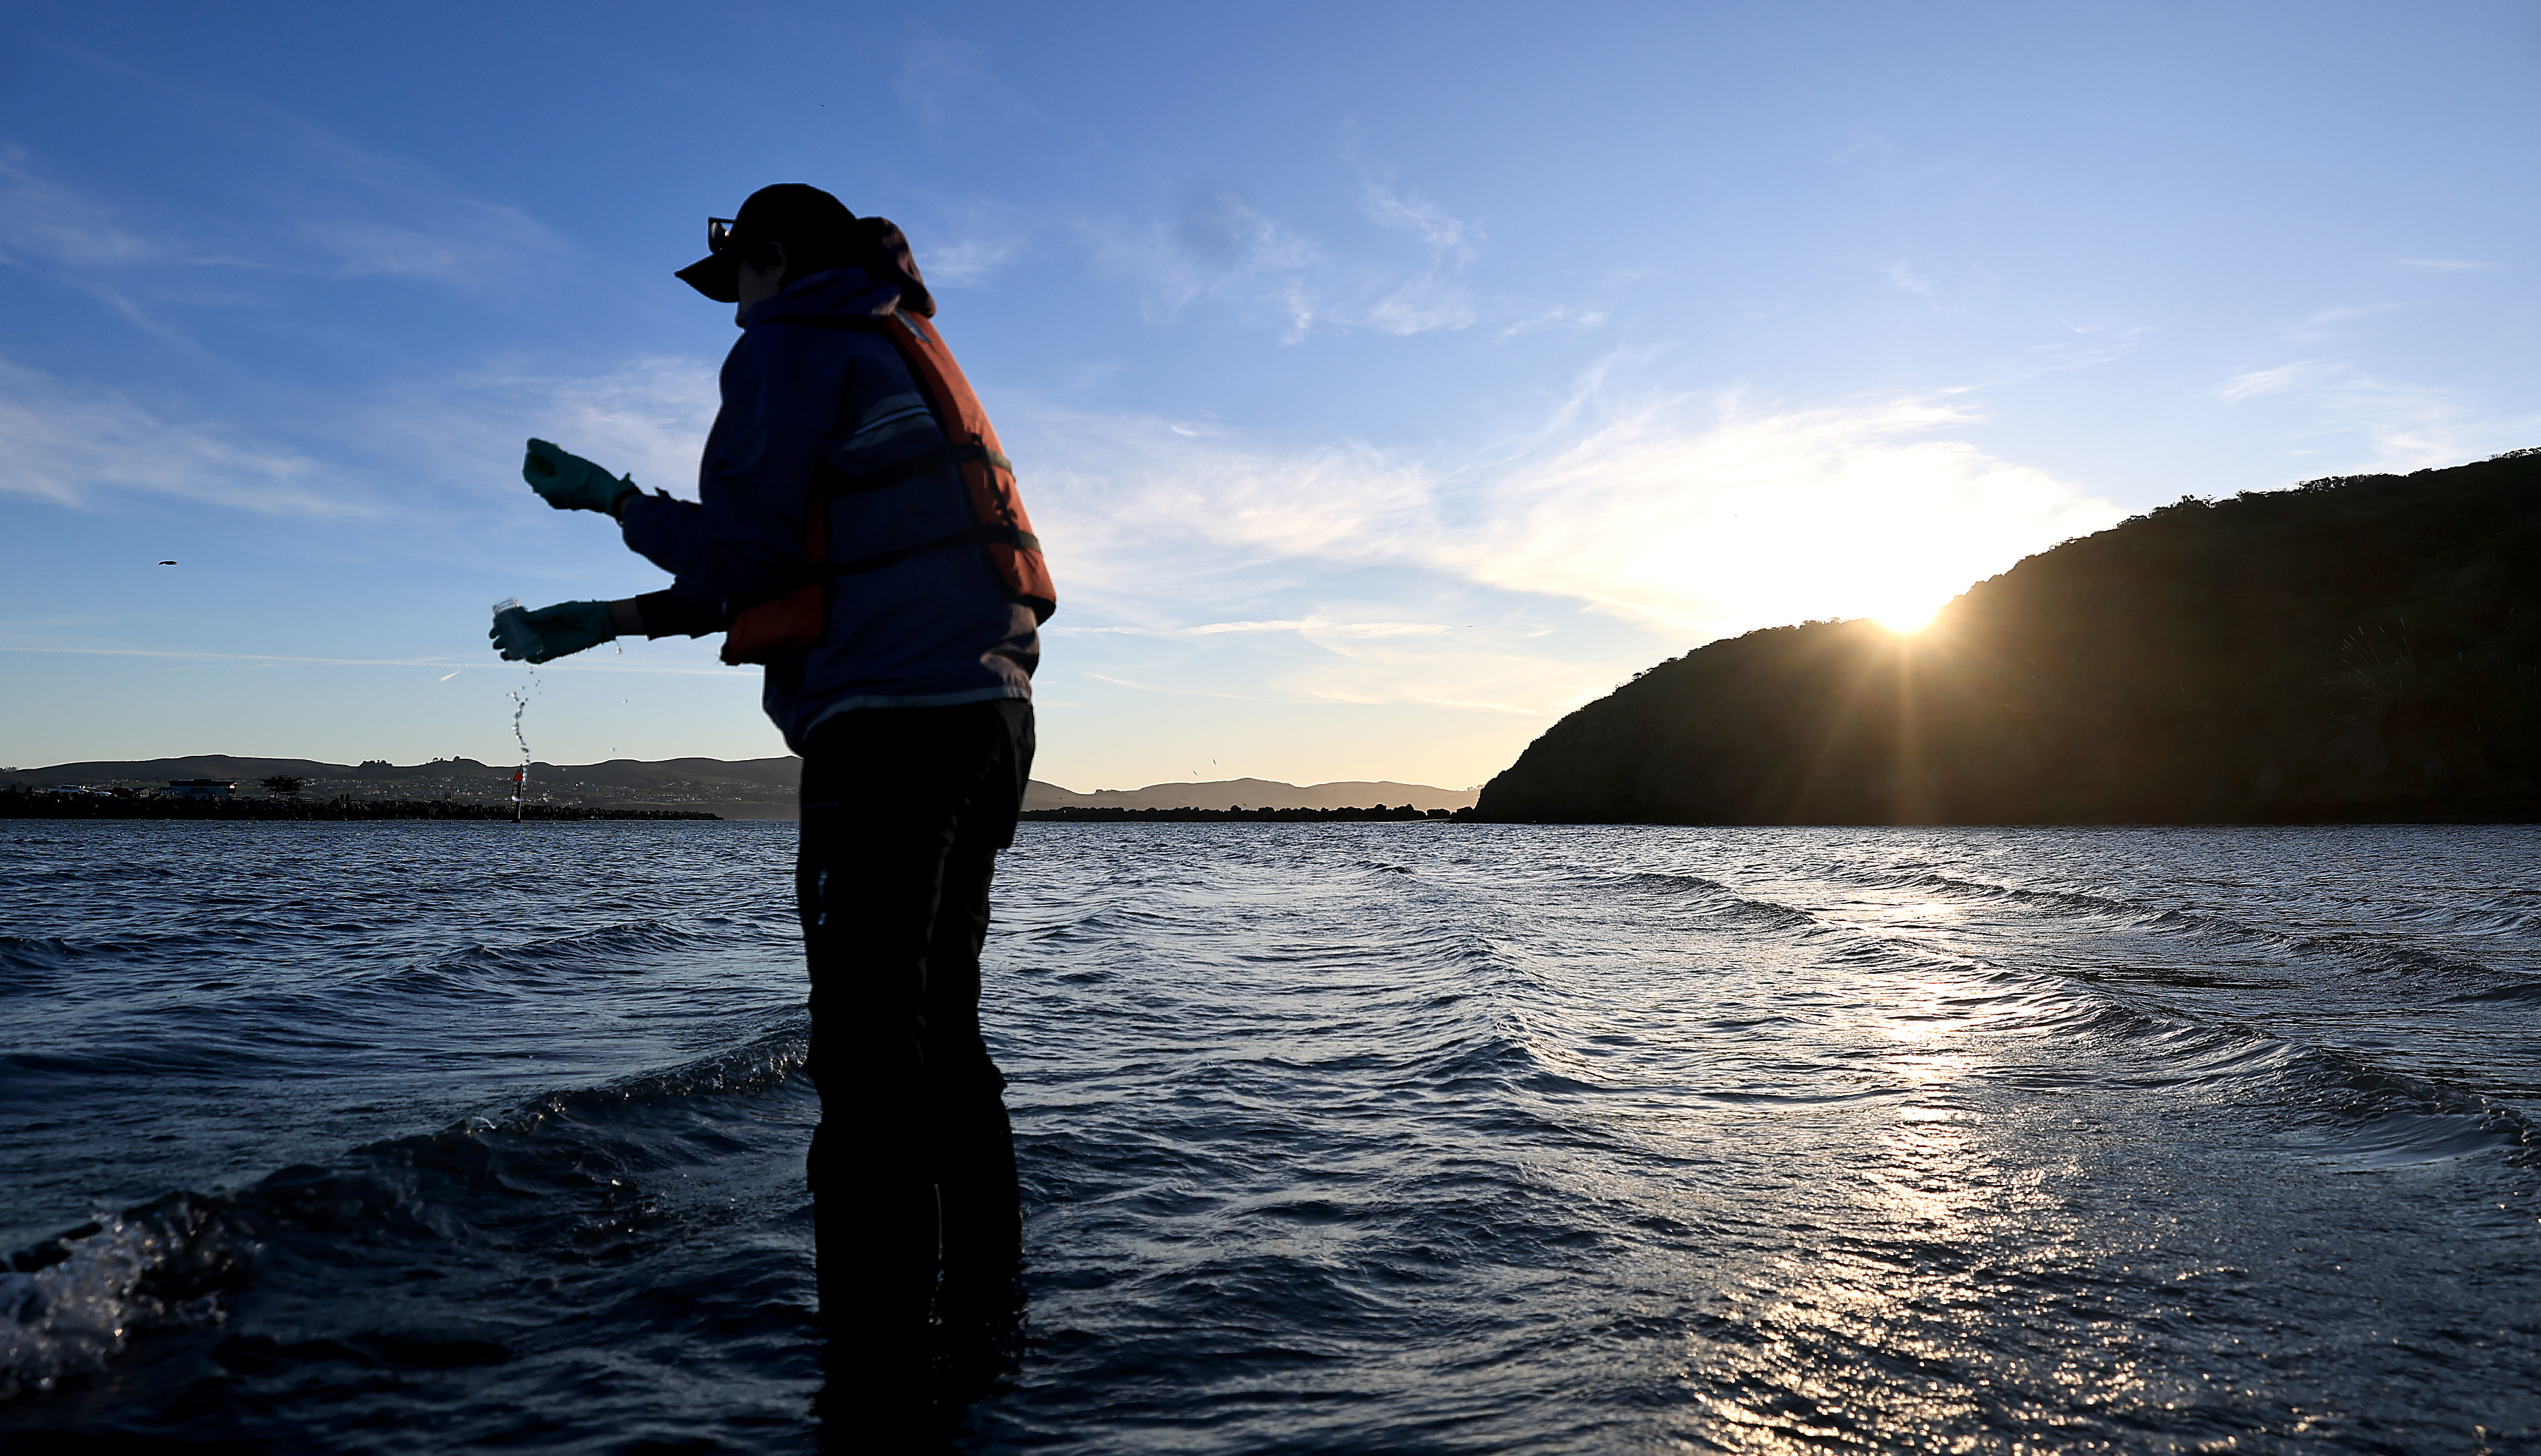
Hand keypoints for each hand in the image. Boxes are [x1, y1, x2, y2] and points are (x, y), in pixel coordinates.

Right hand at [488, 600, 615, 662]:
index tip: (493, 629)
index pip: (516, 625)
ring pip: (525, 650)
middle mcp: (540, 632)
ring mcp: (547, 642)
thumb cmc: (580, 612)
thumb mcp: (559, 611)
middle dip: (504, 641)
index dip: (503, 628)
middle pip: (516, 639)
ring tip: (504, 654)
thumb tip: (521, 618)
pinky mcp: (555, 652)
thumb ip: (542, 616)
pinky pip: (540, 658)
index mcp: (538, 620)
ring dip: (513, 653)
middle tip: (496, 643)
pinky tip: (523, 657)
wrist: (598, 623)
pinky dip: (531, 658)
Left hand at [523, 438, 636, 513]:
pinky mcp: (575, 499)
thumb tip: (530, 443)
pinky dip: (561, 473)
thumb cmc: (587, 478)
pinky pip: (561, 485)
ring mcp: (563, 500)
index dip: (531, 456)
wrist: (613, 497)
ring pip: (551, 481)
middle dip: (542, 460)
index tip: (542, 446)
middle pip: (538, 477)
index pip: (528, 472)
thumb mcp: (565, 460)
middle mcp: (552, 498)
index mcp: (546, 490)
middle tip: (553, 447)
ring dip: (552, 466)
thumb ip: (545, 450)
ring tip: (563, 453)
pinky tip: (571, 465)